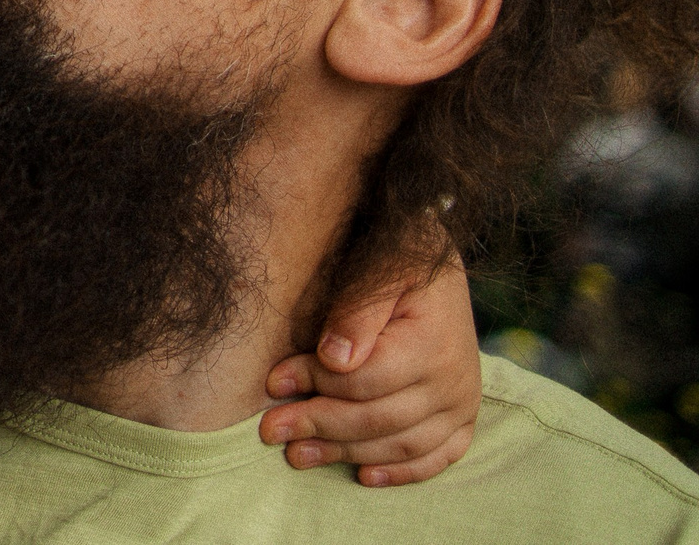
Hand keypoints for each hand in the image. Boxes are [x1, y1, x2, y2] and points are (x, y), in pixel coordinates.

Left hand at [261, 257, 481, 485]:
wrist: (435, 258)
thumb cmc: (398, 255)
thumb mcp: (380, 265)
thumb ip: (358, 312)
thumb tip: (335, 359)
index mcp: (433, 342)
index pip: (367, 380)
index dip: (316, 383)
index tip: (273, 382)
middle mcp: (454, 380)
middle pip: (379, 418)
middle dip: (319, 425)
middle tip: (270, 431)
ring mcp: (461, 403)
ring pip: (401, 444)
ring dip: (346, 453)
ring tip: (298, 454)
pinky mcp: (462, 417)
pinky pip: (437, 457)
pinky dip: (401, 472)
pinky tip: (362, 476)